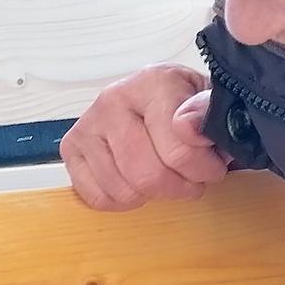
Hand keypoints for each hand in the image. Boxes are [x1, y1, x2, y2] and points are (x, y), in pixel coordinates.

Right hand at [60, 64, 228, 210]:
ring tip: (165, 175)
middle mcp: (112, 100)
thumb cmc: (185, 106)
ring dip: (153, 195)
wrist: (158, 100)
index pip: (178, 149)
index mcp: (152, 83)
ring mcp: (87, 126)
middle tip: (191, 178)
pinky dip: (123, 200)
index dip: (203, 169)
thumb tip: (188, 126)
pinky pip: (98, 197)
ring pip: (123, 190)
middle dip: (179, 188)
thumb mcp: (213, 102)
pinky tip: (137, 182)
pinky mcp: (71, 149)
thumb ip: (208, 112)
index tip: (213, 166)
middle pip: (148, 175)